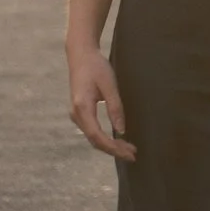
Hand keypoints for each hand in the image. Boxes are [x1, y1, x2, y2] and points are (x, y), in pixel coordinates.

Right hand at [67, 43, 135, 162]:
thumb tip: (121, 130)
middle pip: (94, 140)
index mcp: (82, 107)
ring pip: (93, 138)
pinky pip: (92, 131)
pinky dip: (105, 138)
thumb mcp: (109, 85)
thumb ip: (115, 108)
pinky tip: (117, 140)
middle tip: (133, 154)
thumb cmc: (96, 67)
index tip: (129, 153)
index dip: (113, 147)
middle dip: (114, 150)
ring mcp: (76, 115)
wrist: (81, 56)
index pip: (97, 136)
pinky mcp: (80, 113)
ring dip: (110, 145)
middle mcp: (76, 114)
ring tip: (129, 149)